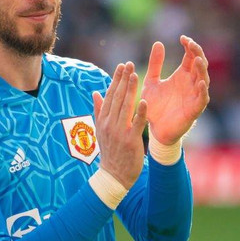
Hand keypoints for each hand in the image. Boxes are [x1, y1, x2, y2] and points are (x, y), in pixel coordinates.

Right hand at [92, 61, 148, 187]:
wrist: (114, 175)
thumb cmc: (110, 152)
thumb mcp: (101, 131)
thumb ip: (99, 111)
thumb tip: (95, 92)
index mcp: (103, 120)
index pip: (109, 96)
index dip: (116, 80)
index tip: (122, 66)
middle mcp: (109, 124)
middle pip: (116, 98)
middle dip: (123, 80)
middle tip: (129, 64)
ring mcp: (119, 132)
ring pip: (125, 107)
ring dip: (130, 90)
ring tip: (135, 75)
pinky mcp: (131, 141)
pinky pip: (136, 124)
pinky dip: (140, 112)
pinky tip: (144, 100)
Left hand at [141, 36, 209, 145]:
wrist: (154, 128)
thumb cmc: (155, 106)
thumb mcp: (151, 82)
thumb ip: (155, 64)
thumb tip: (158, 43)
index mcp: (182, 75)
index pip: (191, 56)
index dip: (190, 46)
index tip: (182, 38)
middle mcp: (191, 84)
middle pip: (200, 64)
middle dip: (197, 53)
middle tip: (190, 44)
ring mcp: (194, 96)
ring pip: (204, 79)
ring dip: (202, 69)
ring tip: (196, 59)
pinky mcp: (194, 109)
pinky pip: (202, 98)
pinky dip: (203, 90)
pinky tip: (200, 82)